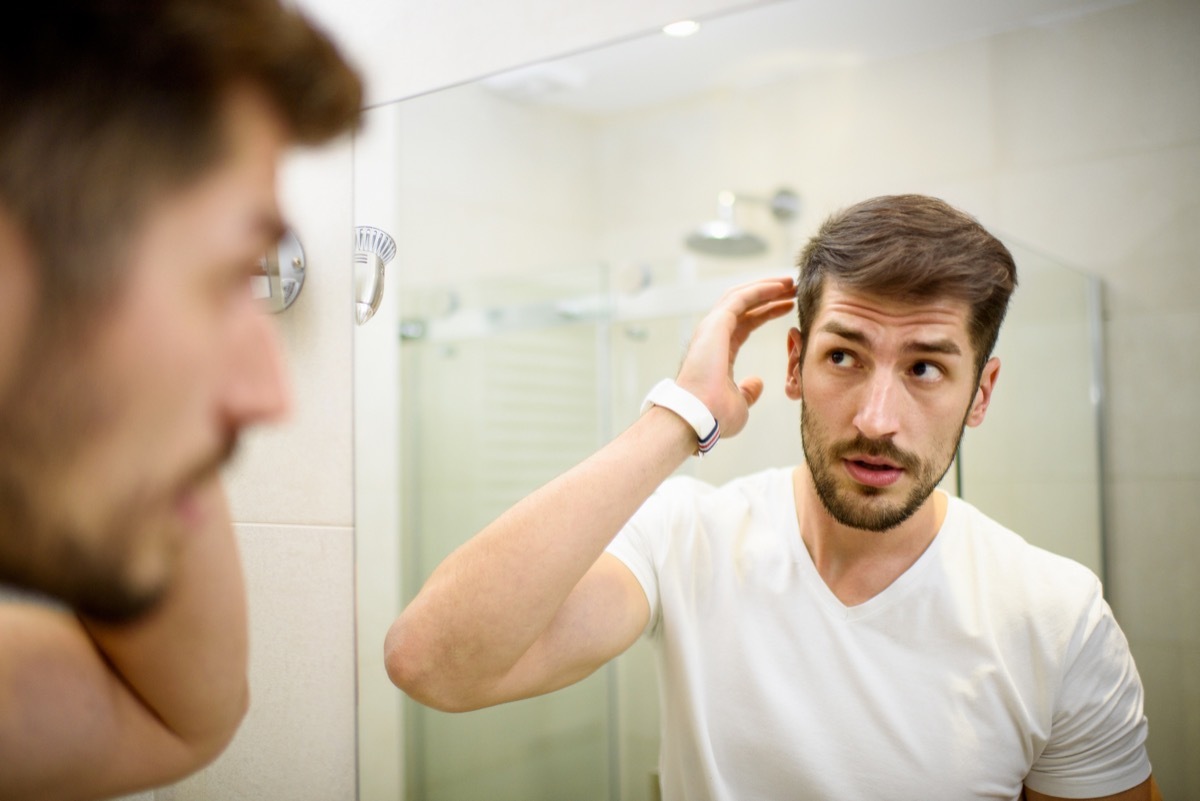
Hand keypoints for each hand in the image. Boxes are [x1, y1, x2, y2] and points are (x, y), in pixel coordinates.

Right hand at [675, 276, 795, 439]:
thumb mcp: (740, 402)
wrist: (700, 416)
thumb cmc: (715, 415)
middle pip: (744, 304)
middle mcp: (713, 335)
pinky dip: (761, 289)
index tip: (788, 306)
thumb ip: (748, 390)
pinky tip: (780, 286)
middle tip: (792, 287)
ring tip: (790, 282)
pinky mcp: (716, 323)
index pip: (746, 322)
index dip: (767, 312)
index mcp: (719, 351)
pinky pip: (742, 298)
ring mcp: (712, 327)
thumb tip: (757, 383)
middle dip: (768, 293)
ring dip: (767, 287)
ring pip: (741, 296)